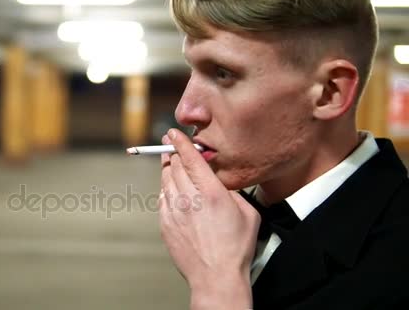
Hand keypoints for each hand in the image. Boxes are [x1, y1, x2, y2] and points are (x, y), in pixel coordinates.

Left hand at [159, 129, 259, 308]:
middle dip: (172, 152)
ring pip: (165, 180)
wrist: (216, 277)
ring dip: (168, 169)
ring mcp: (174, 211)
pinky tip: (172, 190)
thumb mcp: (247, 213)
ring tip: (171, 164)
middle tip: (170, 144)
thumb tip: (220, 183)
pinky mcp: (165, 223)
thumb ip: (232, 192)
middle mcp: (189, 198)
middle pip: (174, 165)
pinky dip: (166, 190)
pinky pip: (162, 199)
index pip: (190, 158)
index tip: (173, 133)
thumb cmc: (236, 248)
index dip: (180, 142)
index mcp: (211, 192)